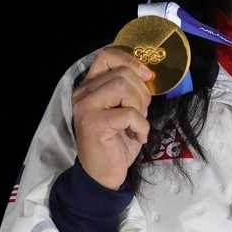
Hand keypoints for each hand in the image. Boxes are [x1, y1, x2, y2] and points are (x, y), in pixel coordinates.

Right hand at [71, 47, 153, 189]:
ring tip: (138, 122)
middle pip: (122, 73)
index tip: (146, 75)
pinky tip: (138, 136)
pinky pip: (128, 113)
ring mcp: (86, 107)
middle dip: (142, 91)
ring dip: (140, 106)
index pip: (107, 56)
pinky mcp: (93, 123)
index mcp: (90, 86)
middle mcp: (83, 93)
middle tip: (142, 111)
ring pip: (123, 88)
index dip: (130, 60)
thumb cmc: (117, 141)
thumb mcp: (124, 110)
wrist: (103, 174)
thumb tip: (148, 76)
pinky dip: (141, 125)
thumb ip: (129, 90)